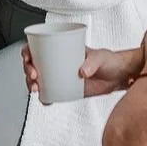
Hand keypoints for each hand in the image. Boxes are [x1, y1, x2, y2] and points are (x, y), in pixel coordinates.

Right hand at [26, 44, 140, 98]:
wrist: (119, 76)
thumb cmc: (110, 60)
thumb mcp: (101, 57)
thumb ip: (92, 62)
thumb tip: (82, 72)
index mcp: (62, 48)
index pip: (37, 46)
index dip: (27, 52)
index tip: (29, 59)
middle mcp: (57, 61)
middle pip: (33, 64)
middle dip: (28, 71)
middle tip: (34, 77)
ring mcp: (60, 76)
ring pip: (38, 79)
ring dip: (31, 84)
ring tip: (36, 89)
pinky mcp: (65, 89)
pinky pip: (49, 93)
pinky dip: (44, 97)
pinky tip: (43, 99)